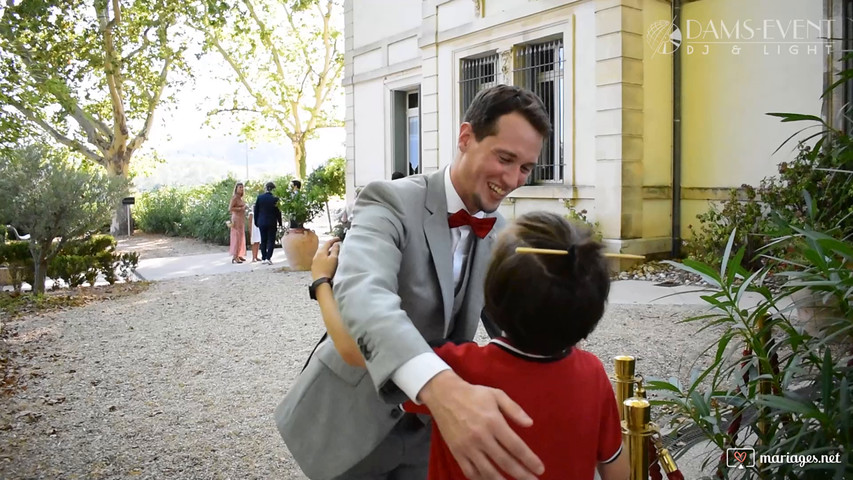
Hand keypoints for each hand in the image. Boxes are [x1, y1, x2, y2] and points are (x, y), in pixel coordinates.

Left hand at [312, 237, 340, 279]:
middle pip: (323, 247)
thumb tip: (336, 244)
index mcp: (321, 252)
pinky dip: (324, 257)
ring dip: (326, 251)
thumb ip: (335, 250)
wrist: (320, 281)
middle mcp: (316, 255)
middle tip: (335, 245)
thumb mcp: (334, 259)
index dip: (334, 240)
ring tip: (332, 253)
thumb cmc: (328, 270)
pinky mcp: (314, 267)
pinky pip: (319, 259)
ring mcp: (314, 261)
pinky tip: (326, 260)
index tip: (338, 238)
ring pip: (321, 253)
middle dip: (329, 245)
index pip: (328, 243)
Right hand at [419, 371, 543, 479]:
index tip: (540, 469)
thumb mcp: (496, 394)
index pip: (516, 446)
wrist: (444, 394)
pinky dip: (482, 479)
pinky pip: (470, 472)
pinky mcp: (457, 451)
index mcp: (493, 422)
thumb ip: (514, 409)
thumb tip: (530, 424)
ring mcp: (467, 446)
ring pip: (488, 471)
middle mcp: (481, 437)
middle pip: (505, 462)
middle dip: (522, 474)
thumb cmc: (473, 394)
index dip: (529, 460)